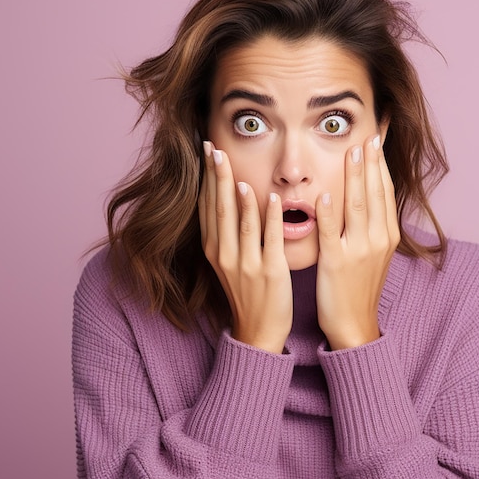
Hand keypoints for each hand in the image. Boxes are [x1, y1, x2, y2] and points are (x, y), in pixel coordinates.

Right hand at [198, 141, 292, 353]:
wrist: (258, 330)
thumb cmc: (247, 292)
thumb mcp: (228, 262)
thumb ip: (227, 233)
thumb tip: (229, 199)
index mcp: (214, 250)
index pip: (208, 207)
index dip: (206, 178)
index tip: (206, 151)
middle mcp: (225, 255)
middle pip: (219, 208)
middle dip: (215, 176)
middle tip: (212, 147)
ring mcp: (246, 264)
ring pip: (239, 221)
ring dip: (236, 192)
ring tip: (232, 165)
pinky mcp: (270, 272)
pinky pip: (269, 239)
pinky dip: (269, 217)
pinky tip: (272, 197)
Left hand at [315, 134, 399, 350]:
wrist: (355, 323)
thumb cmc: (360, 286)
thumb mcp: (375, 253)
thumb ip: (373, 224)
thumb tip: (369, 196)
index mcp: (387, 234)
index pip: (385, 191)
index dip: (380, 164)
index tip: (376, 139)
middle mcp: (378, 239)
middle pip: (374, 192)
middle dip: (370, 162)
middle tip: (365, 136)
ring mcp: (358, 251)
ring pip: (358, 207)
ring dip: (355, 177)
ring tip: (351, 152)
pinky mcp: (336, 263)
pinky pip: (332, 235)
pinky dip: (330, 215)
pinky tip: (325, 196)